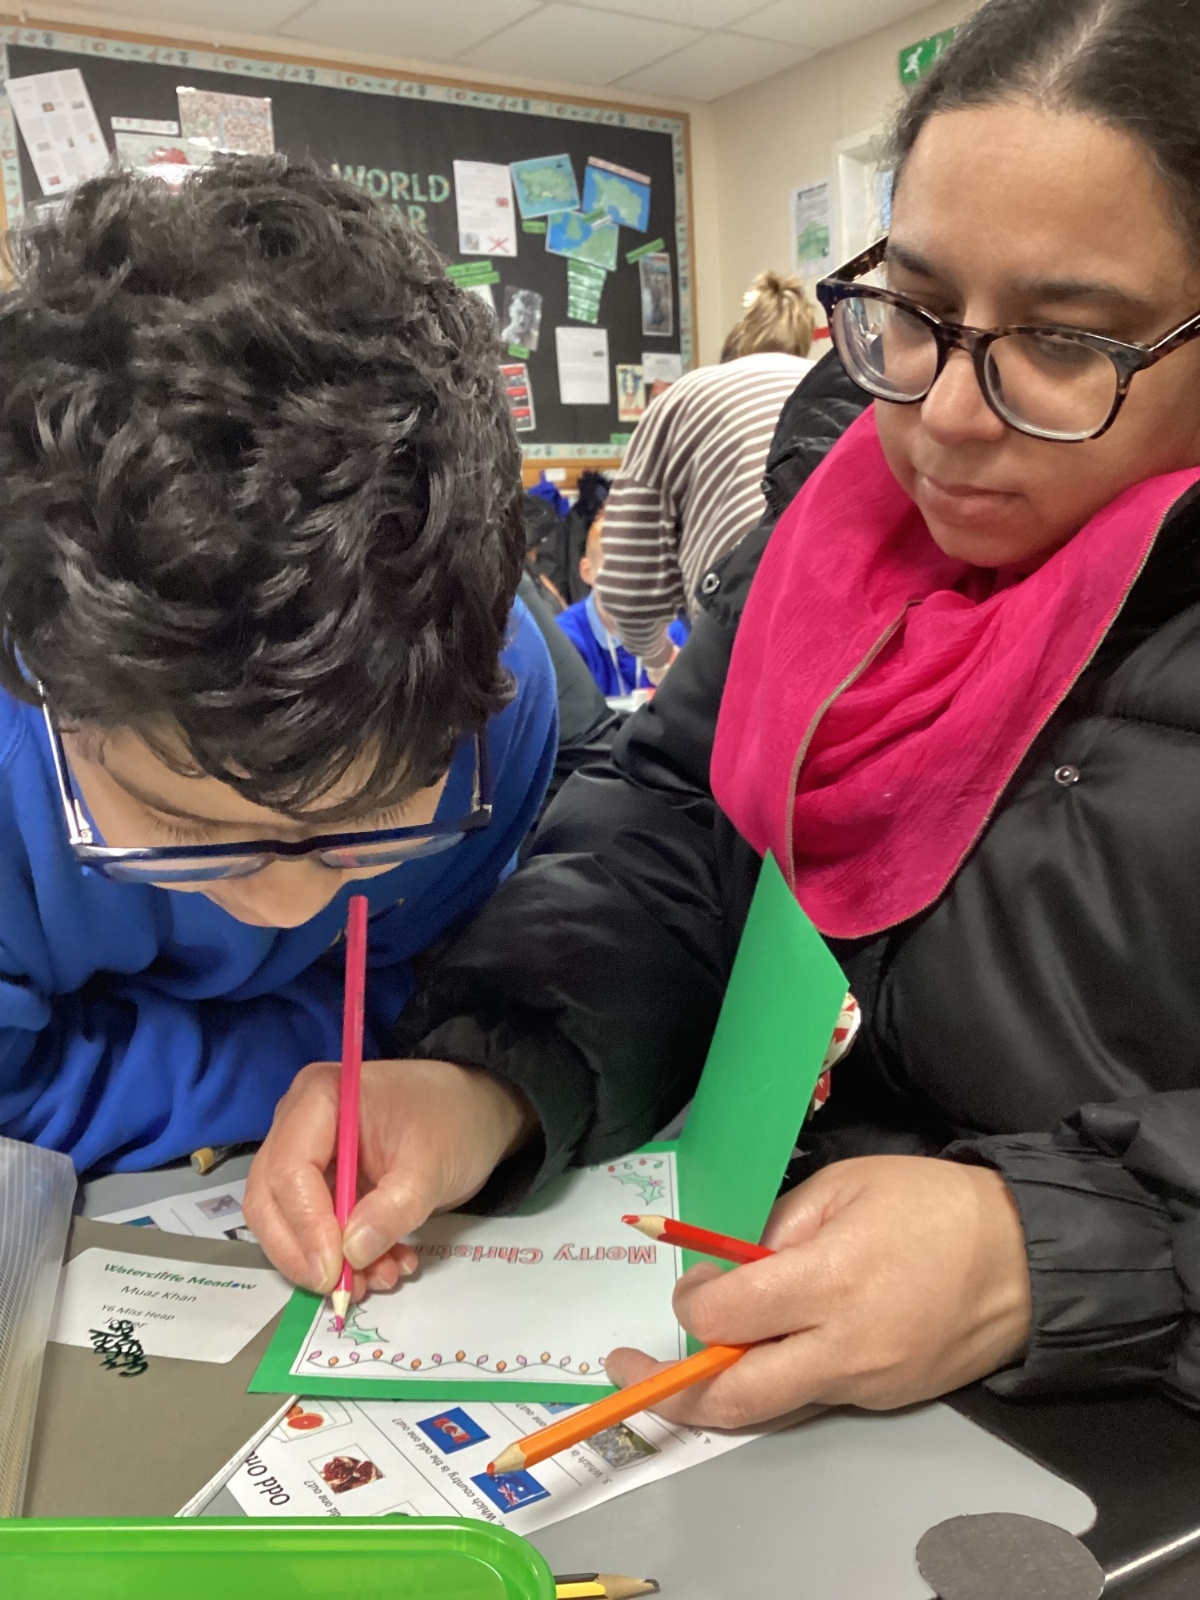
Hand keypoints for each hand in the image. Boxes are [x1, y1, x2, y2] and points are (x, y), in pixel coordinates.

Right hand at [244, 1059, 535, 1298]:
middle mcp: (297, 1124)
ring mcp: (305, 1155)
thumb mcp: (432, 1166)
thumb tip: (351, 1254)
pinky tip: (386, 1266)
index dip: (307, 1226)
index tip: (337, 1271)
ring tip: (382, 1277)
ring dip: (326, 1262)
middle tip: (348, 1288)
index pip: (289, 1170)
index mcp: (319, 1098)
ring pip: (287, 1223)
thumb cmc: (453, 1121)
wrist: (474, 1112)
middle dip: (305, 1253)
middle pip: (270, 1201)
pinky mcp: (320, 1184)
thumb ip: (394, 1209)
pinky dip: (343, 1257)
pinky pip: (312, 1230)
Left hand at [605, 1156, 1031, 1427]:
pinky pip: (812, 1397)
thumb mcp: (844, 1186)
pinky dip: (778, 1379)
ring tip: (684, 1364)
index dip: (692, 1304)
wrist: (1025, 1259)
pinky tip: (769, 1348)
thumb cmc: (931, 1205)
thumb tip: (726, 1267)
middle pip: (733, 1396)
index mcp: (830, 1281)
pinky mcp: (886, 1401)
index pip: (726, 1317)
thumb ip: (776, 1228)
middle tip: (627, 1367)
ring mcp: (867, 1385)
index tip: (692, 1285)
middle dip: (668, 1387)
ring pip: (768, 1408)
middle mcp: (844, 1348)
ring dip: (720, 1389)